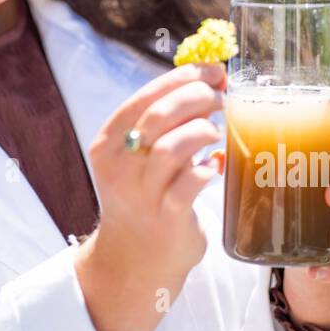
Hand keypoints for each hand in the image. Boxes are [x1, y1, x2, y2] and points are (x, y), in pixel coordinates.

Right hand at [74, 60, 225, 330]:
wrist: (134, 259)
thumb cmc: (142, 197)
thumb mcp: (135, 158)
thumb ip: (160, 124)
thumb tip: (207, 79)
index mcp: (108, 144)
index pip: (144, 97)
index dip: (182, 77)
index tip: (213, 70)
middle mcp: (120, 166)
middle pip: (159, 115)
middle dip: (197, 97)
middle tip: (221, 99)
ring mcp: (142, 193)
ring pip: (175, 146)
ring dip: (203, 130)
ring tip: (216, 133)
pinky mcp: (168, 216)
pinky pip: (193, 181)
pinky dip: (209, 167)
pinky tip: (214, 166)